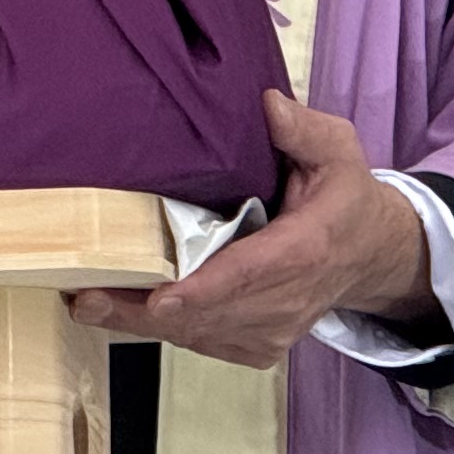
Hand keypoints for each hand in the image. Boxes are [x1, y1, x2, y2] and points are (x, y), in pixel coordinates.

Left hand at [67, 91, 434, 368]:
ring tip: (86, 302)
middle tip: (84, 297)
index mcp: (305, 250)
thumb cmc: (344, 199)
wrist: (368, 256)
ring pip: (197, 334)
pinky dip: (160, 329)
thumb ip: (304, 130)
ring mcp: (271, 331)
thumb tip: (267, 106)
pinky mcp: (257, 347)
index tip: (160, 298)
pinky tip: (119, 310)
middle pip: (208, 314)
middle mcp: (287, 301)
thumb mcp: (338, 151)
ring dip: (139, 322)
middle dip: (143, 309)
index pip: (250, 276)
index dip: (202, 291)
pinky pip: (201, 342)